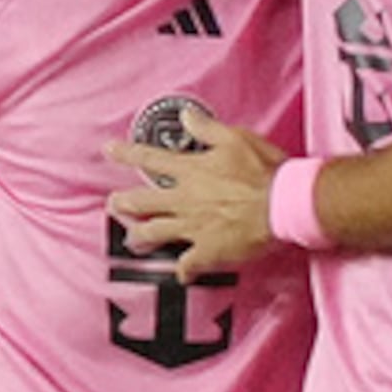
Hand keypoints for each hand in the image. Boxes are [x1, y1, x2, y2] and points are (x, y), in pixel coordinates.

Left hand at [106, 113, 282, 278]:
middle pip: (143, 201)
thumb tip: (186, 116)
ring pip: (154, 232)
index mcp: (191, 171)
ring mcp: (193, 227)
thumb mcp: (235, 138)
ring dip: (139, 236)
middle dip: (123, 202)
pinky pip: (187, 265)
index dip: (126, 153)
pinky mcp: (207, 250)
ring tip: (131, 239)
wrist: (282, 204)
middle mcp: (186, 199)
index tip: (109, 150)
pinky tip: (181, 274)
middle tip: (113, 203)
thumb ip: (207, 128)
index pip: (150, 158)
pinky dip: (183, 271)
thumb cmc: (264, 171)